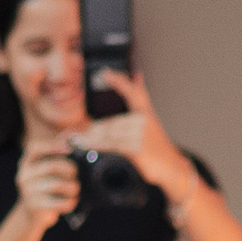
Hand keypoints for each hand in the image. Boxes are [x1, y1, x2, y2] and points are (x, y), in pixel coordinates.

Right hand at [15, 136, 81, 228]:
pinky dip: (70, 202)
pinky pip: (59, 203)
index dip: (53, 146)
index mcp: (27, 162)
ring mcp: (28, 192)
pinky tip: (72, 201)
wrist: (33, 214)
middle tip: (76, 175)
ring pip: (57, 185)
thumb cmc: (46, 186)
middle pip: (52, 167)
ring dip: (73, 187)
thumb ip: (58, 151)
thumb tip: (71, 133)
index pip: (35, 148)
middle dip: (70, 170)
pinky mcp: (35, 207)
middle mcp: (24, 175)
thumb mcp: (48, 168)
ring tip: (75, 190)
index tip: (69, 149)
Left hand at [78, 69, 201, 205]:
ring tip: (73, 142)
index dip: (119, 81)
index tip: (104, 73)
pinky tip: (85, 145)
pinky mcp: (137, 149)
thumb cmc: (157, 144)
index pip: (131, 91)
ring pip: (108, 134)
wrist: (172, 167)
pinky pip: (111, 145)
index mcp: (145, 111)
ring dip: (89, 140)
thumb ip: (141, 96)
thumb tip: (138, 74)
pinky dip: (96, 145)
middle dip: (88, 131)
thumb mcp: (150, 118)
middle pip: (109, 123)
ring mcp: (141, 135)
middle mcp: (143, 121)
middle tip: (69, 135)